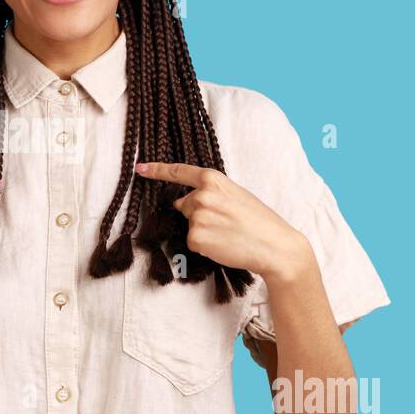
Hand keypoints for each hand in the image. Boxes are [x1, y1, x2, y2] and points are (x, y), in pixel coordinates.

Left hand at [133, 161, 311, 283]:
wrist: (274, 246)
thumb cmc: (259, 220)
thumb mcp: (235, 194)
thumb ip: (210, 192)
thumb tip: (185, 201)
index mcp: (212, 178)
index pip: (179, 172)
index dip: (157, 170)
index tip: (140, 168)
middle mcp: (200, 195)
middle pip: (184, 205)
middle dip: (198, 214)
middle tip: (226, 222)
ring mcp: (196, 217)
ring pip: (190, 224)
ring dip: (203, 231)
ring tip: (229, 233)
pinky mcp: (195, 238)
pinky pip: (193, 242)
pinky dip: (205, 246)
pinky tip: (224, 244)